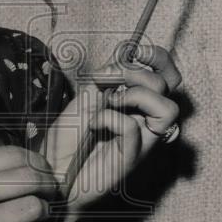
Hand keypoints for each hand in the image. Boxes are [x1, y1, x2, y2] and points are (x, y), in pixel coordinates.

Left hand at [45, 43, 181, 218]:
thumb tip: (127, 57)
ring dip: (134, 96)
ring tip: (107, 102)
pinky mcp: (132, 157)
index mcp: (137, 101)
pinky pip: (131, 126)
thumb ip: (110, 74)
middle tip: (107, 81)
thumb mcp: (88, 93)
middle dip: (137, 73)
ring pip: (167, 107)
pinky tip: (93, 124)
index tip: (137, 52)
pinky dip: (108, 118)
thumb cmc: (69, 134)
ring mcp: (142, 139)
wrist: (53, 169)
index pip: (165, 74)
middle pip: (168, 85)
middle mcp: (144, 118)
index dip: (158, 58)